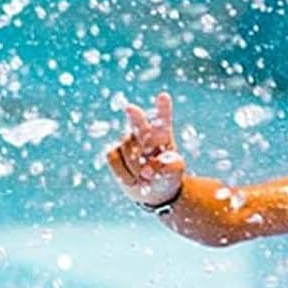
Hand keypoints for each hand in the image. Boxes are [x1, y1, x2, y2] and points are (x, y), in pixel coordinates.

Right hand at [105, 91, 185, 208]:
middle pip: (138, 122)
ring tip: (145, 178)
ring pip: (125, 148)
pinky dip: (122, 172)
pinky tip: (132, 181)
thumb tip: (148, 169)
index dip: (163, 109)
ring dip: (134, 166)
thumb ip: (167, 168)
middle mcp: (144, 133)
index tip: (163, 97)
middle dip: (135, 116)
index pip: (163, 119)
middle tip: (130, 109)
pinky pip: (113, 157)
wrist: (154, 190)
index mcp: (163, 134)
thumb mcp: (175, 173)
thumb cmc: (168, 177)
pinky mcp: (114, 152)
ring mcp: (128, 142)